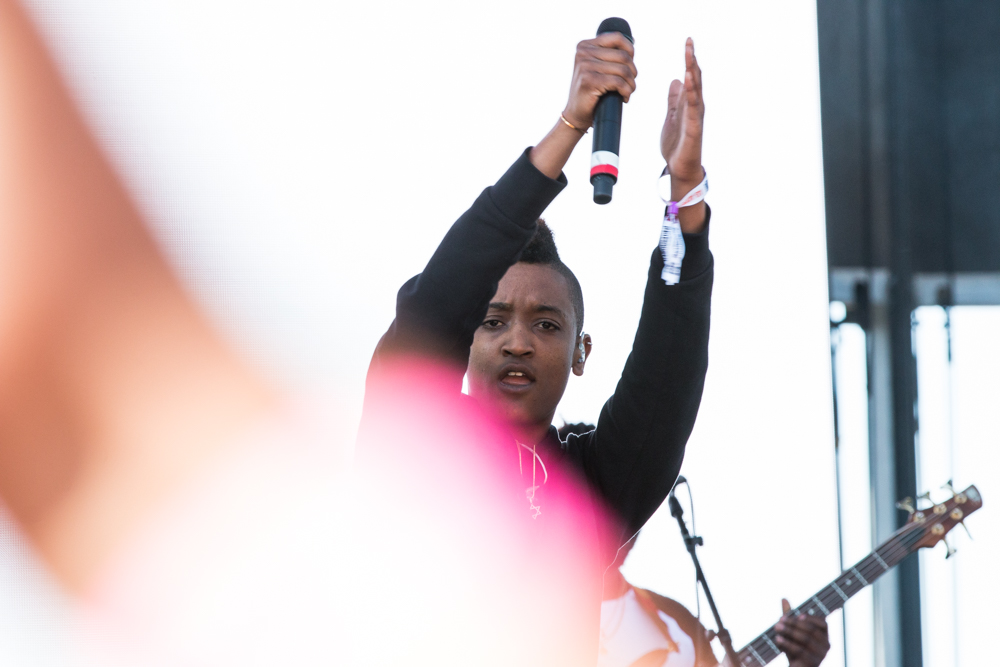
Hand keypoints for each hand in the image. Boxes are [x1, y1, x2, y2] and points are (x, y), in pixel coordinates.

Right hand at [561, 32, 636, 130]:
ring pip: (623, 70)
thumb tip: (631, 46)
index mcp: (585, 46)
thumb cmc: (591, 92)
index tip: (630, 66)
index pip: (617, 37)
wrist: (576, 114)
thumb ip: (608, 55)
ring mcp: (585, 66)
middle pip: (623, 56)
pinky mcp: (589, 80)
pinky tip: (624, 98)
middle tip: (630, 85)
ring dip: (631, 84)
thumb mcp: (597, 67)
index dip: (630, 51)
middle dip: (632, 73)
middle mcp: (583, 53)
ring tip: (627, 92)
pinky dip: (626, 91)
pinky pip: (619, 82)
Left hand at [660, 38, 703, 192]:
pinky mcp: (694, 127)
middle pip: (696, 78)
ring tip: (689, 54)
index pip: (691, 77)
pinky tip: (688, 79)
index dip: (689, 60)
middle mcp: (695, 106)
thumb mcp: (671, 117)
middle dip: (692, 59)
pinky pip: (693, 106)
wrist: (680, 167)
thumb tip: (676, 81)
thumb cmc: (677, 144)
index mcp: (689, 103)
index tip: (687, 42)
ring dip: (693, 71)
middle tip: (689, 41)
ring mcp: (696, 116)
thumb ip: (674, 100)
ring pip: (696, 89)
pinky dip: (692, 92)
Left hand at [774, 599, 830, 666]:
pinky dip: (787, 643)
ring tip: (776, 627)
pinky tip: (777, 639)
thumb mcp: (792, 630)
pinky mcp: (813, 663)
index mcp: (824, 635)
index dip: (811, 618)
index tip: (798, 615)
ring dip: (789, 632)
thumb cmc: (795, 646)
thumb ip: (790, 616)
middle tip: (779, 620)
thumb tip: (783, 598)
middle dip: (794, 623)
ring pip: (805, 639)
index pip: (823, 623)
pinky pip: (800, 651)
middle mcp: (826, 645)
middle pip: (811, 630)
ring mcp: (821, 655)